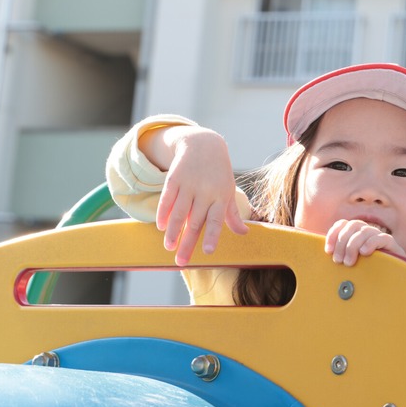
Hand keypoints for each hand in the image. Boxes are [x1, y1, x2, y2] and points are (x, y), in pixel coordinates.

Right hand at [151, 126, 248, 265]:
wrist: (204, 144)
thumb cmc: (219, 173)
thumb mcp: (229, 190)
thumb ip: (232, 214)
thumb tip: (244, 234)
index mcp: (221, 196)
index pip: (216, 220)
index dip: (211, 236)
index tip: (207, 252)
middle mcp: (205, 191)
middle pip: (195, 221)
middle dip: (187, 243)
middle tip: (181, 262)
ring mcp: (189, 184)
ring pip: (179, 212)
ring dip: (173, 231)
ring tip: (168, 247)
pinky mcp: (175, 178)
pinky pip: (167, 198)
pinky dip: (163, 213)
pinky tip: (161, 226)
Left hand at [325, 219, 404, 265]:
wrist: (391, 282)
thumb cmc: (365, 273)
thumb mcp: (349, 264)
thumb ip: (339, 258)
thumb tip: (323, 257)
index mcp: (356, 233)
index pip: (343, 224)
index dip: (333, 234)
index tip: (328, 251)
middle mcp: (367, 231)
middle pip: (352, 225)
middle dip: (342, 243)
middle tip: (339, 261)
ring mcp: (379, 236)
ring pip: (364, 231)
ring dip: (353, 245)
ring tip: (349, 262)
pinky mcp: (392, 244)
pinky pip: (381, 237)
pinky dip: (371, 243)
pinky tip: (364, 253)